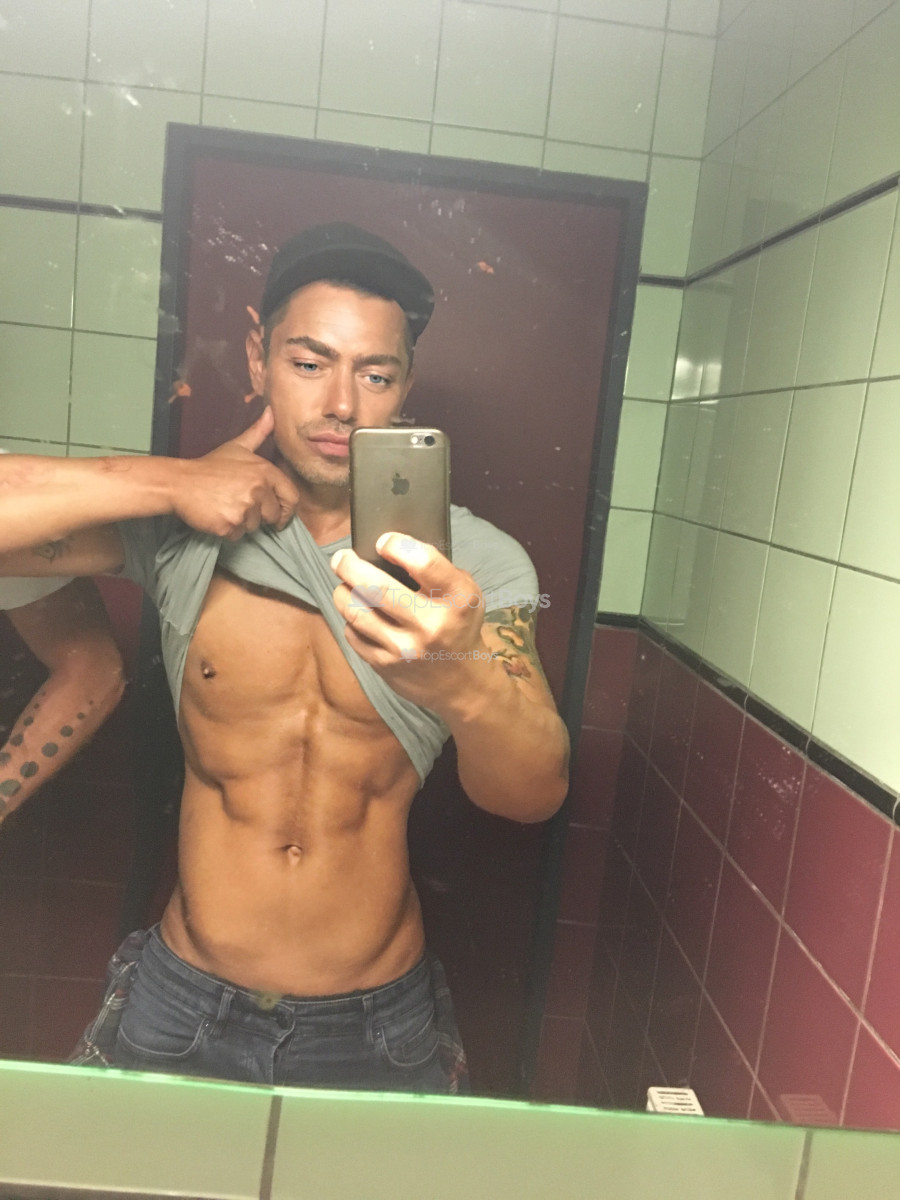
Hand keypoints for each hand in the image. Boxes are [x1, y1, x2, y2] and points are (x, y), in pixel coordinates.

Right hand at [170, 408, 299, 539]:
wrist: (180, 482)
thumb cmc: (210, 466)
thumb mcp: (237, 447)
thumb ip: (258, 433)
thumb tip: (272, 412)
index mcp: (264, 472)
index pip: (292, 497)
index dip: (287, 509)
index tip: (279, 516)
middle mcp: (258, 489)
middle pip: (272, 515)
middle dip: (260, 516)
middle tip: (241, 506)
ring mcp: (244, 508)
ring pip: (254, 527)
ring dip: (242, 523)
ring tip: (226, 507)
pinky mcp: (229, 524)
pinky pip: (238, 536)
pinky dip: (229, 531)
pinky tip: (218, 515)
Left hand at [330, 533, 491, 714]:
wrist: (461, 683)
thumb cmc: (458, 626)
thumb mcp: (464, 594)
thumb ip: (436, 570)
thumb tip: (388, 548)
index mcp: (457, 600)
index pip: (423, 561)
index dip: (397, 545)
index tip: (383, 541)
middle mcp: (431, 625)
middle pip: (377, 587)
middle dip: (350, 566)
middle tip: (341, 557)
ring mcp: (405, 648)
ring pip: (356, 610)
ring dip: (343, 592)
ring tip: (345, 584)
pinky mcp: (385, 666)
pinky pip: (353, 633)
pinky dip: (352, 619)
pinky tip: (359, 614)